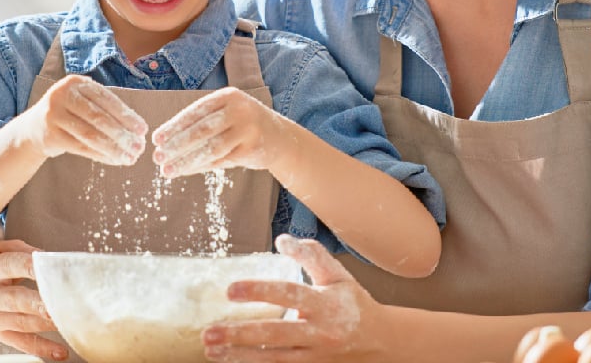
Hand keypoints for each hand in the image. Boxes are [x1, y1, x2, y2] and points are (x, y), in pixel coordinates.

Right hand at [0, 239, 68, 360]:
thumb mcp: (0, 248)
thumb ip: (26, 252)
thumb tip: (54, 261)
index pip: (11, 265)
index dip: (33, 266)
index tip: (55, 267)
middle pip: (15, 300)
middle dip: (39, 304)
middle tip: (61, 306)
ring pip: (22, 323)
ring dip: (48, 325)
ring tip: (72, 324)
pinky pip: (20, 343)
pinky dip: (42, 348)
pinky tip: (61, 352)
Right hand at [26, 74, 146, 165]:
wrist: (34, 128)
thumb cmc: (70, 113)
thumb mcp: (84, 102)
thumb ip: (106, 109)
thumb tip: (138, 130)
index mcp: (76, 82)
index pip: (106, 99)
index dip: (127, 115)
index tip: (143, 130)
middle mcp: (62, 95)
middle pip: (99, 118)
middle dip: (122, 134)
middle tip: (139, 148)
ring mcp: (53, 114)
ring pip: (90, 135)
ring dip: (113, 148)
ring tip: (130, 158)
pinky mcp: (50, 135)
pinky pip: (81, 148)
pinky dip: (100, 156)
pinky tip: (114, 161)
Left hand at [151, 87, 287, 177]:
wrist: (280, 139)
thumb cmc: (244, 126)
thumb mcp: (226, 114)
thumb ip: (202, 122)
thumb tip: (165, 141)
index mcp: (228, 96)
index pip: (195, 111)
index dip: (174, 126)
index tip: (156, 140)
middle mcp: (239, 109)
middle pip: (201, 129)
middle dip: (176, 145)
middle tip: (157, 157)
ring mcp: (248, 129)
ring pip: (210, 148)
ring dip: (185, 161)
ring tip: (167, 170)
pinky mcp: (252, 149)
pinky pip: (220, 160)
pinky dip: (199, 167)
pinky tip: (185, 171)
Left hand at [202, 234, 385, 361]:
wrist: (381, 341)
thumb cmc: (354, 303)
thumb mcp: (338, 275)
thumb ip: (311, 254)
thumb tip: (280, 240)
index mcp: (326, 303)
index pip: (289, 293)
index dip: (259, 291)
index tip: (230, 290)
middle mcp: (320, 331)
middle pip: (276, 334)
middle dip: (241, 334)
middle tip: (209, 332)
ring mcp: (315, 355)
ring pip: (274, 360)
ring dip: (240, 357)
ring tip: (211, 351)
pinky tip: (231, 362)